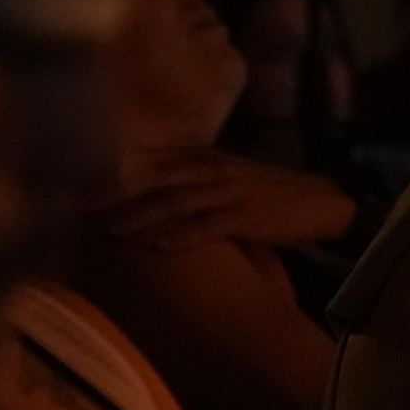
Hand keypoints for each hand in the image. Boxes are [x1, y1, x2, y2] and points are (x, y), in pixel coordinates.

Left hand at [104, 150, 357, 251]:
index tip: (86, 190)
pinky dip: (183, 235)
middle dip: (120, 198)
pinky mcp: (248, 217)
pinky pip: (209, 227)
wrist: (325, 203)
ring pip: (176, 204)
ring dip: (142, 217)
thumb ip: (202, 183)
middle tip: (84, 212)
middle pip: (158, 184)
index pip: (158, 167)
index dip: (121, 178)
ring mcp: (231, 194)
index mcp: (212, 163)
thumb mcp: (236, 181)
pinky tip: (160, 246)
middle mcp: (216, 173)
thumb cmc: (277, 197)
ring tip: (111, 231)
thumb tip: (167, 195)